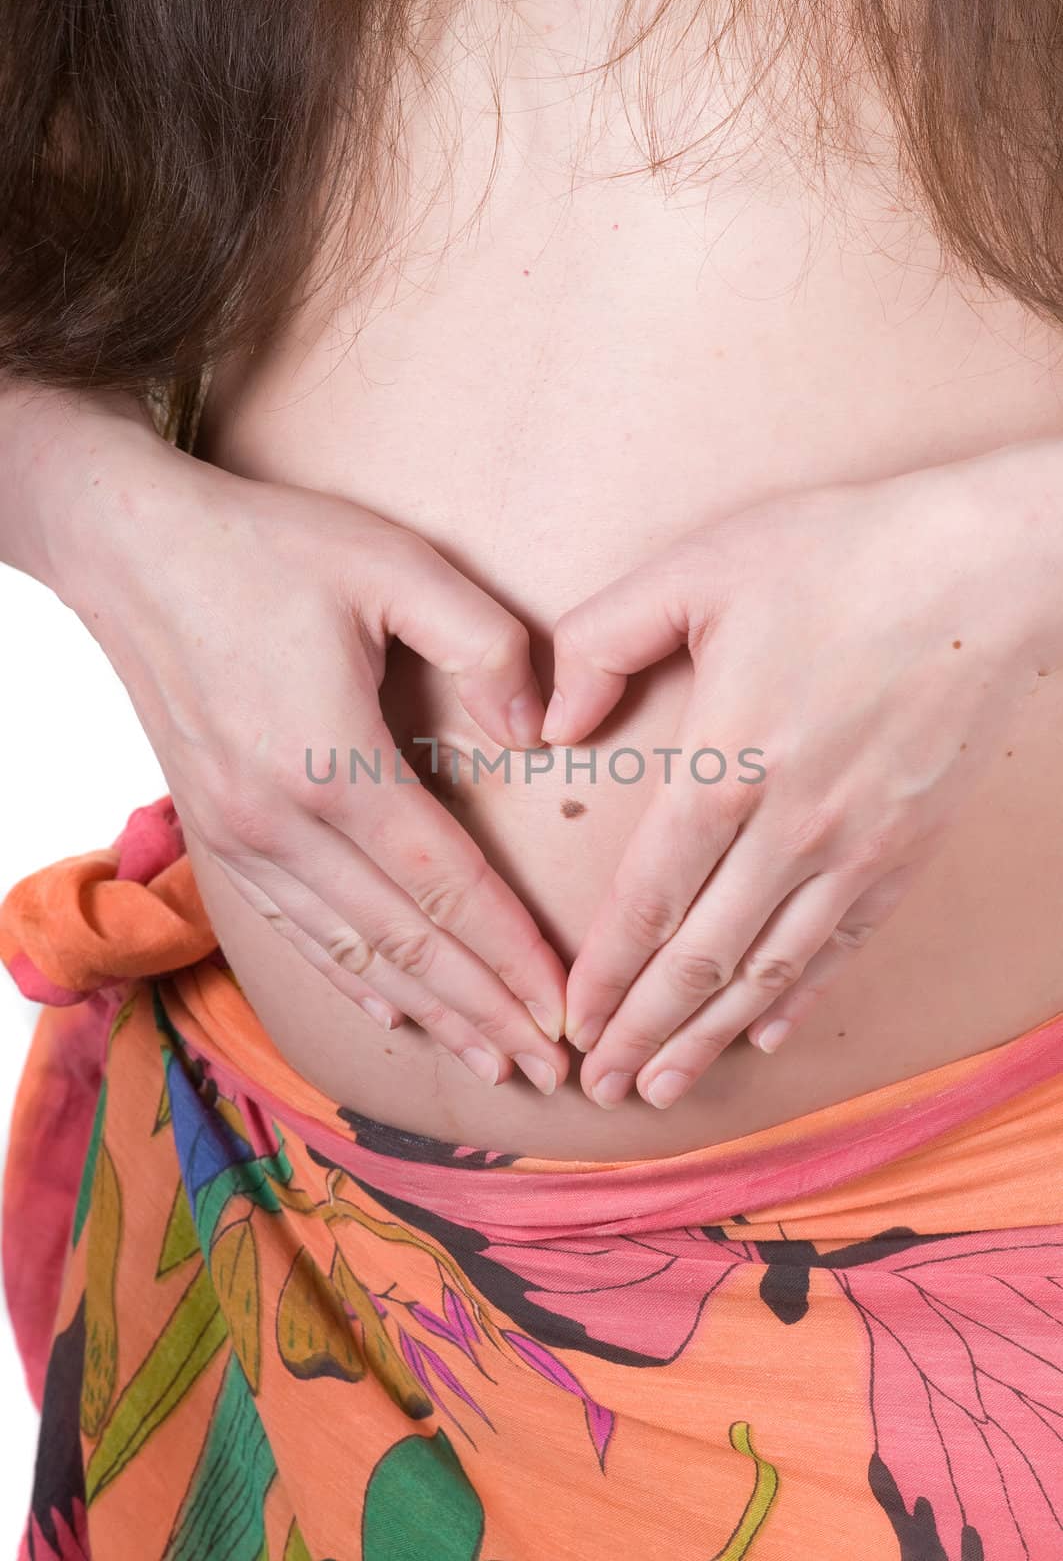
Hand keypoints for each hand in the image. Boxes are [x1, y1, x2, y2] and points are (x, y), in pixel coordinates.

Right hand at [49, 415, 568, 1094]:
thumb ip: (484, 643)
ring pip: (350, 952)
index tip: (567, 1010)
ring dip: (428, 1013)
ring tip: (491, 1062)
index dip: (513, 956)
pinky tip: (393, 1011)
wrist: (134, 552)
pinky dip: (351, 979)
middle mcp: (281, 822)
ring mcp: (241, 838)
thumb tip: (536, 732)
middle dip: (485, 1011)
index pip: (446, 886)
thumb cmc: (270, 549)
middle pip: (404, 941)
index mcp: (333, 762)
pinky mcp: (219, 836)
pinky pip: (295, 930)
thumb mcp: (393, 564)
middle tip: (551, 1069)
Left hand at [543, 449, 1062, 1108]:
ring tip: (665, 1089)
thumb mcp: (696, 569)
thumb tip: (551, 726)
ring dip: (711, 1038)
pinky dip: (799, 996)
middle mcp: (790, 830)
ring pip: (770, 972)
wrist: (987, 567)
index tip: (571, 1023)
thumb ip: (602, 642)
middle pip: (700, 961)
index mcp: (726, 767)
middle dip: (643, 1034)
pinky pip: (844, 945)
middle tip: (600, 1089)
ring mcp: (856, 850)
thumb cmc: (839, 556)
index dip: (604, 976)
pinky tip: (768, 1033)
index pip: (645, 902)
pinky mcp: (907, 851)